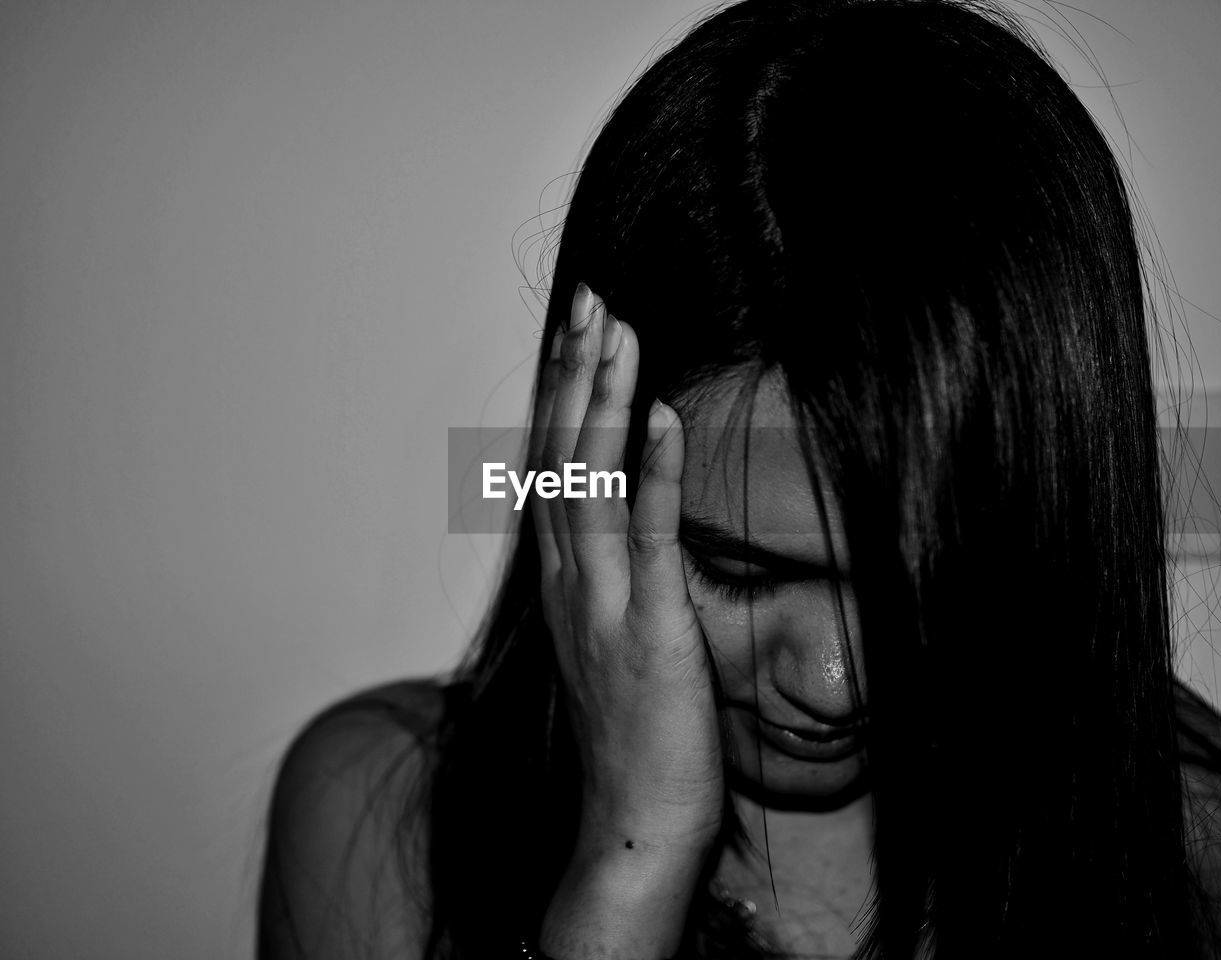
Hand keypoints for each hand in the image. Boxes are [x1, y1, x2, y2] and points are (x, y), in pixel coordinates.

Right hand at [532, 282, 722, 956]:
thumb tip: (638, 524)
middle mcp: (568, 583)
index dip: (562, 398)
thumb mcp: (615, 640)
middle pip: (559, 458)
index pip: (552, 470)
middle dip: (573, 375)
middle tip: (590, 301)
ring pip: (590, 482)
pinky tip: (662, 416)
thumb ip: (617, 576)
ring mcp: (602, 604)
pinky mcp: (648, 630)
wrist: (633, 823)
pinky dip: (655, 472)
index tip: (577, 334)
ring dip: (602, 402)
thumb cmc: (636, 735)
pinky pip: (649, 538)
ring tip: (617, 332)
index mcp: (562, 582)